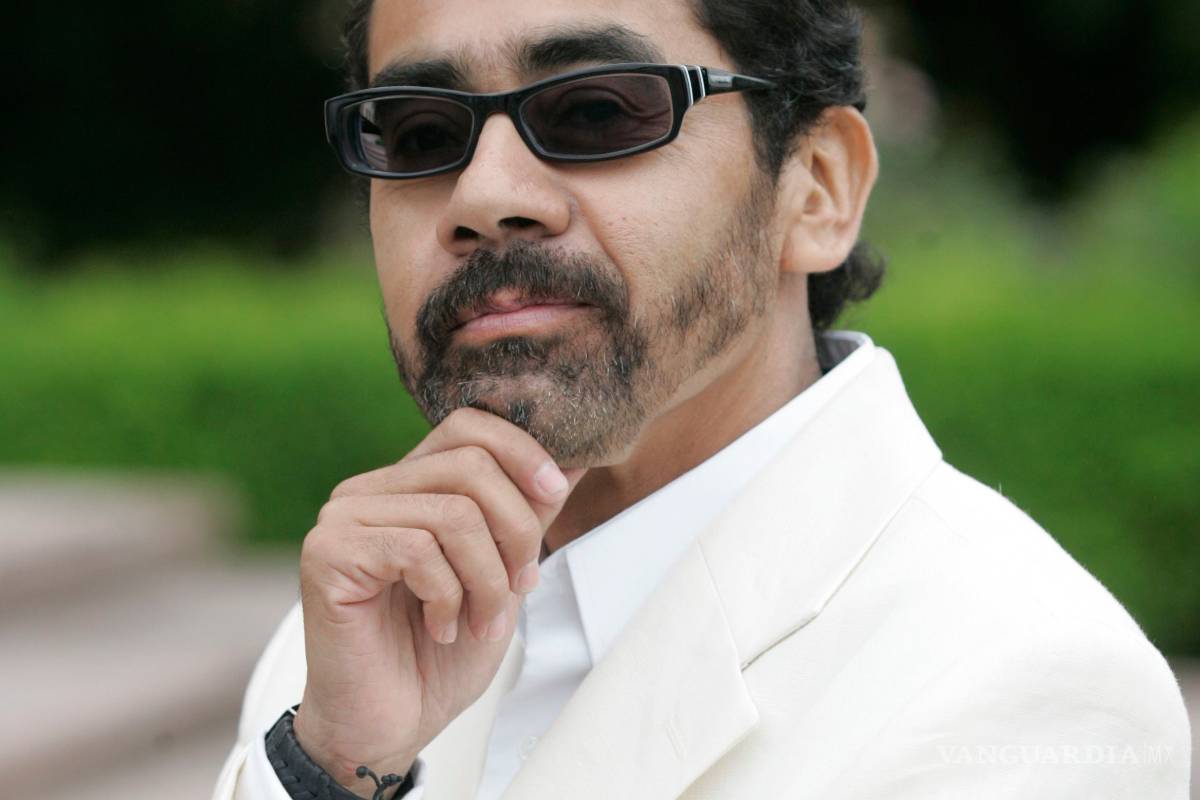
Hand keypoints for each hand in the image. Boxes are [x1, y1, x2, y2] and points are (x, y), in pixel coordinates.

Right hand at [291, 407, 586, 790]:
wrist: (389, 726)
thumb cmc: (440, 655)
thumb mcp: (503, 576)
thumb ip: (525, 515)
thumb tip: (572, 461)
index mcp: (408, 485)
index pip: (469, 427)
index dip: (521, 451)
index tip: (555, 494)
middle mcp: (369, 490)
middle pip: (471, 465)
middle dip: (516, 531)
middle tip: (519, 588)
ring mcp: (344, 518)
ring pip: (454, 513)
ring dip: (487, 580)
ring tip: (481, 624)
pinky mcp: (328, 553)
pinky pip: (418, 550)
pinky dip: (449, 597)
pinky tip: (441, 628)